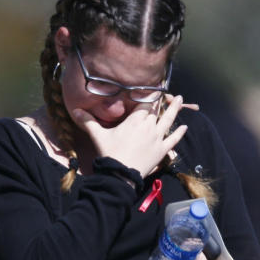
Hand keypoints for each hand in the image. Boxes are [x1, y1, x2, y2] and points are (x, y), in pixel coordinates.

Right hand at [71, 94, 187, 177]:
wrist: (121, 174)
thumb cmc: (110, 153)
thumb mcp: (98, 136)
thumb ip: (88, 121)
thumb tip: (74, 110)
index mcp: (135, 120)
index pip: (144, 102)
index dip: (150, 92)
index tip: (155, 84)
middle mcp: (149, 126)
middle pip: (156, 109)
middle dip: (161, 99)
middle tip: (167, 90)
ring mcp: (157, 138)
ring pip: (168, 120)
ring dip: (174, 109)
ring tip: (180, 98)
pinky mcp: (162, 150)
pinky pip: (173, 139)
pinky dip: (179, 133)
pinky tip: (184, 127)